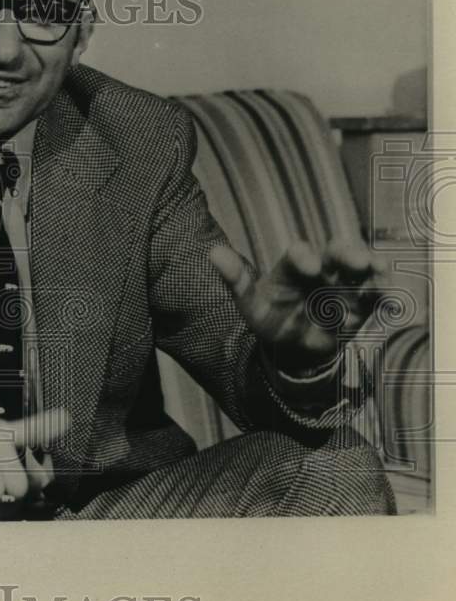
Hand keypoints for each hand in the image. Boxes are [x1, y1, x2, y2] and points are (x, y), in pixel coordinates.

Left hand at [210, 239, 384, 375]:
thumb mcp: (249, 302)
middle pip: (338, 254)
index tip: (307, 266)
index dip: (304, 256)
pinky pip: (377, 296)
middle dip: (349, 254)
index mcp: (292, 267)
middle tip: (357, 261)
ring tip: (379, 274)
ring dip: (372, 271)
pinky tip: (388, 297)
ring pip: (363, 272)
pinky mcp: (362, 306)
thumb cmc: (269, 317)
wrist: (292, 348)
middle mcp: (322, 271)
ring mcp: (344, 287)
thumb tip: (213, 252)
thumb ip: (236, 279)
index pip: (300, 254)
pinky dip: (384, 294)